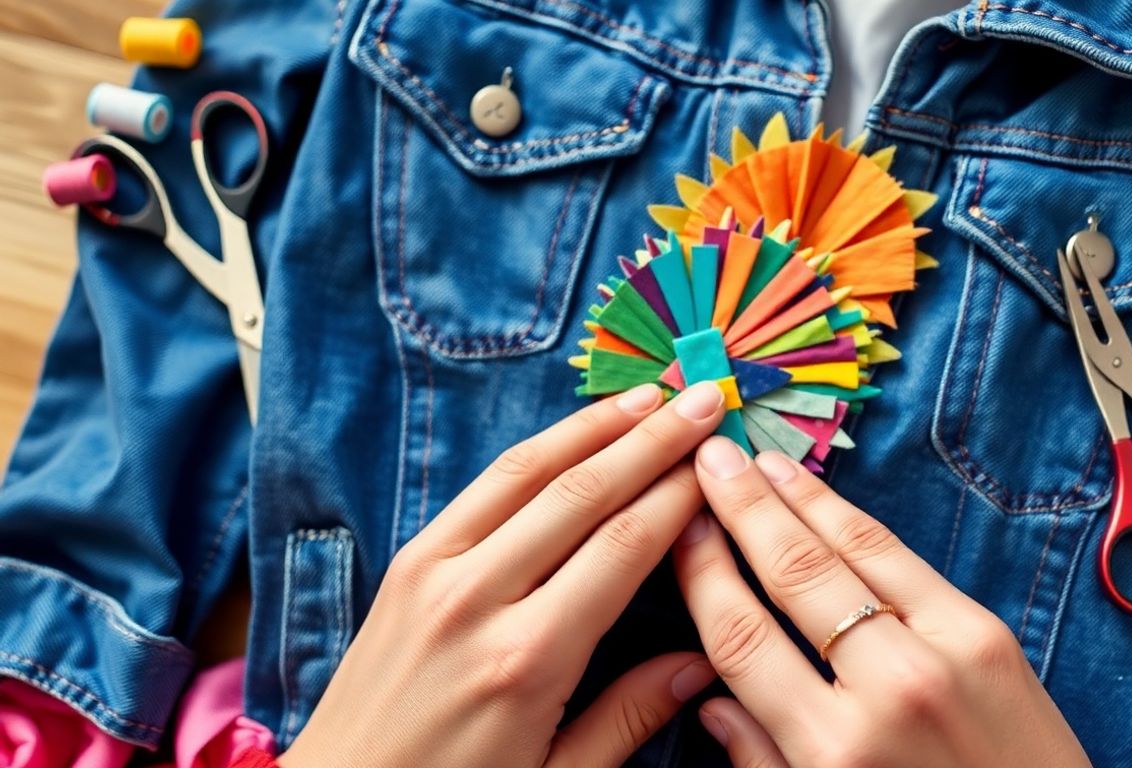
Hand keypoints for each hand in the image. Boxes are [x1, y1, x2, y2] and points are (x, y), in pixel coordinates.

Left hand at [280, 382, 728, 767]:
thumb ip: (630, 716)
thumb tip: (704, 662)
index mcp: (527, 658)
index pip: (625, 545)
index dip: (679, 493)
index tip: (720, 457)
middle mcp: (478, 598)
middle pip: (583, 492)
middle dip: (652, 438)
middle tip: (703, 398)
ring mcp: (434, 570)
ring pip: (528, 472)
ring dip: (594, 426)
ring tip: (649, 396)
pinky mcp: (408, 563)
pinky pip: (483, 488)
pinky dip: (536, 451)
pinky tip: (575, 433)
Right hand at [673, 438, 1091, 767]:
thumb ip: (765, 763)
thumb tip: (711, 705)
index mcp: (832, 752)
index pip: (741, 638)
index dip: (703, 572)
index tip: (679, 528)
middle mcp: (886, 691)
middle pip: (793, 574)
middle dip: (743, 508)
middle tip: (709, 458)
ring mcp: (944, 652)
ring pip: (852, 551)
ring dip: (799, 497)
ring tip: (757, 459)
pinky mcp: (988, 633)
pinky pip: (905, 562)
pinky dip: (857, 522)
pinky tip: (824, 498)